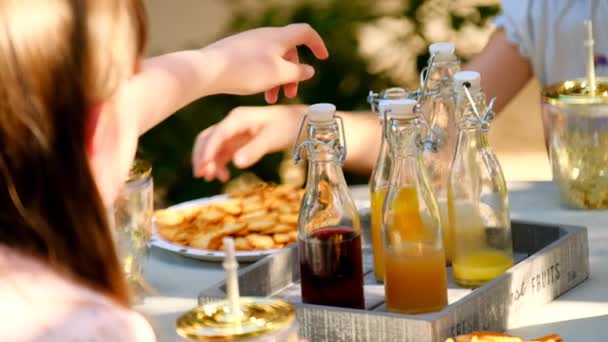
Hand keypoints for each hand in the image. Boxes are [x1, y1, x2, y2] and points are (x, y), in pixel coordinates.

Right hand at [192, 105, 305, 181]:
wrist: (301, 122)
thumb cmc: (288, 127)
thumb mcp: (272, 139)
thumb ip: (254, 150)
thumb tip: (236, 163)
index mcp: (238, 118)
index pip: (216, 135)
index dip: (207, 151)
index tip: (203, 168)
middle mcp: (232, 123)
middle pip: (208, 138)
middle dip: (202, 156)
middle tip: (200, 175)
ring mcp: (235, 131)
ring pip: (213, 146)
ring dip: (209, 162)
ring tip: (210, 179)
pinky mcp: (239, 140)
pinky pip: (222, 152)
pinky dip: (219, 163)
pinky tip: (223, 176)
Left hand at [202, 24, 328, 102]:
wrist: (209, 69)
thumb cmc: (247, 71)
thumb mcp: (278, 75)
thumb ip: (297, 73)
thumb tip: (309, 70)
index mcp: (279, 37)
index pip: (306, 33)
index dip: (317, 44)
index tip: (323, 58)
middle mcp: (265, 34)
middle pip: (288, 50)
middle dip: (293, 73)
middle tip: (290, 93)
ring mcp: (250, 41)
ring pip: (272, 59)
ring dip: (277, 78)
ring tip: (271, 99)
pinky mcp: (237, 50)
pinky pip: (258, 61)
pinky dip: (264, 75)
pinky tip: (256, 90)